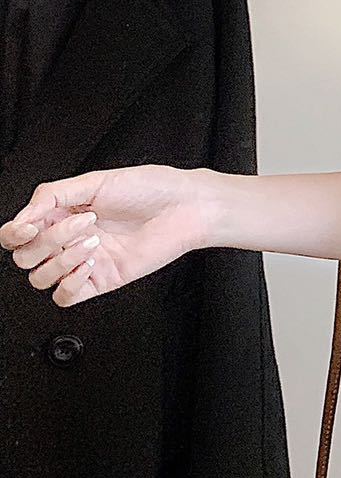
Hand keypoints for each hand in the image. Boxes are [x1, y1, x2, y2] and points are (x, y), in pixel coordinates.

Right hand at [0, 165, 207, 307]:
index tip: (30, 225)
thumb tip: (23, 216)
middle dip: (47, 241)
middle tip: (82, 224)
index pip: (17, 233)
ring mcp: (84, 261)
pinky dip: (69, 284)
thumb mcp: (95, 181)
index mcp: (62, 212)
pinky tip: (89, 264)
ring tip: (92, 242)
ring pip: (40, 279)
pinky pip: (66, 297)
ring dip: (60, 262)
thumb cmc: (150, 188)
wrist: (186, 207)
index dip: (14, 233)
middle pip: (25, 257)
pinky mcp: (102, 279)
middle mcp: (68, 238)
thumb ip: (52, 195)